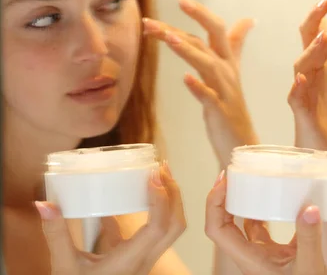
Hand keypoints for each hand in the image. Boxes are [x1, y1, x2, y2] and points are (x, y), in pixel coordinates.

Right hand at [36, 164, 185, 274]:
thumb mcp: (64, 266)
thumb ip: (56, 235)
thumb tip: (45, 205)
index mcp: (131, 261)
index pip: (159, 227)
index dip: (161, 200)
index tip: (154, 177)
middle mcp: (144, 260)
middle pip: (175, 226)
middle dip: (174, 195)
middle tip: (162, 169)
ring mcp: (142, 260)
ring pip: (168, 230)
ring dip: (166, 202)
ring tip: (155, 177)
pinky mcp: (134, 260)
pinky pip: (146, 234)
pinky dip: (141, 214)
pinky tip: (122, 200)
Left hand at [143, 0, 257, 167]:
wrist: (241, 144)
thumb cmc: (231, 108)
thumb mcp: (232, 73)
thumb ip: (236, 45)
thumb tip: (247, 20)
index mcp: (227, 62)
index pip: (216, 30)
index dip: (200, 13)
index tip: (180, 0)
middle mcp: (227, 72)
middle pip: (211, 39)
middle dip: (190, 22)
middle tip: (158, 17)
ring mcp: (224, 91)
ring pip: (207, 64)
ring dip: (188, 50)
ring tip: (168, 37)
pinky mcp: (219, 112)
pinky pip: (209, 97)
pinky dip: (198, 86)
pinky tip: (186, 79)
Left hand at [205, 172, 326, 274]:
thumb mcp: (310, 267)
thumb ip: (310, 238)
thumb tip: (310, 208)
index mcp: (249, 260)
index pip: (216, 229)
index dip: (213, 203)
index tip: (224, 181)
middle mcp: (251, 257)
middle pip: (223, 223)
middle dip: (223, 197)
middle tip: (232, 174)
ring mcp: (263, 257)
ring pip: (242, 225)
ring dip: (241, 203)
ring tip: (249, 180)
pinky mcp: (277, 256)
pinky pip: (264, 229)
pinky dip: (266, 212)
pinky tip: (278, 198)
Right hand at [288, 0, 326, 152]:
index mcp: (319, 65)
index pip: (318, 36)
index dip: (326, 20)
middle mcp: (307, 74)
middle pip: (306, 43)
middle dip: (313, 22)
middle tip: (325, 3)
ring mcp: (302, 91)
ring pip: (301, 66)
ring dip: (312, 51)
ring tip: (323, 37)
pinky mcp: (301, 111)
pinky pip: (295, 97)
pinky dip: (298, 87)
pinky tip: (303, 78)